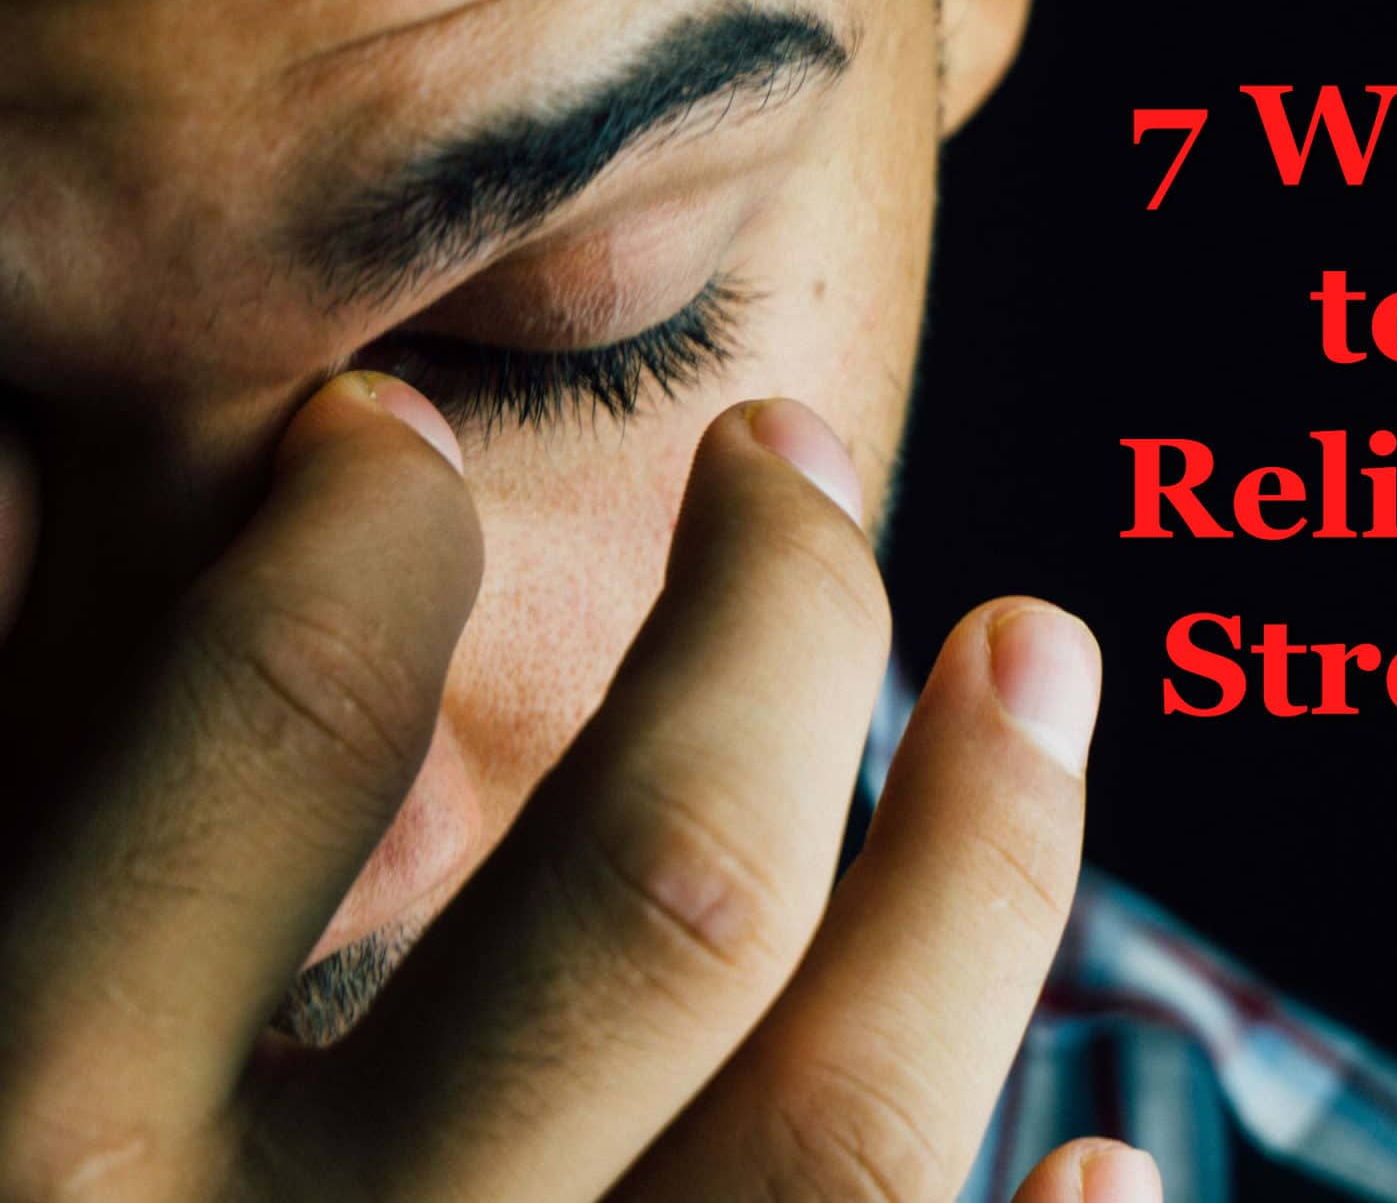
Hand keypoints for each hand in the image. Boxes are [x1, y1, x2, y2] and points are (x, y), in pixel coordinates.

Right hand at [0, 379, 1156, 1201]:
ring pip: (847, 1126)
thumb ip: (70, 933)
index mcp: (33, 1161)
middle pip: (656, 891)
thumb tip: (96, 630)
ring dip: (984, 863)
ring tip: (1037, 657)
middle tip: (807, 462)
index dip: (355, 539)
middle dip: (771, 632)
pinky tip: (1113, 1145)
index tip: (399, 442)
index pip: (260, 734)